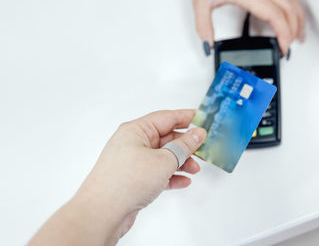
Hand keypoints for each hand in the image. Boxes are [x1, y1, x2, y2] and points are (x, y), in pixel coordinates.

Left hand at [28, 109, 206, 245]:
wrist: (102, 213)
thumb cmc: (124, 182)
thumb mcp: (163, 161)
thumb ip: (183, 147)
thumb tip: (196, 135)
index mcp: (136, 130)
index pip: (166, 117)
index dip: (186, 117)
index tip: (202, 119)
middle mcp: (133, 143)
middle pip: (166, 138)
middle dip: (186, 145)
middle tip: (203, 148)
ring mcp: (133, 161)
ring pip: (163, 156)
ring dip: (181, 162)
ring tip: (195, 169)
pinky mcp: (134, 178)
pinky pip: (157, 172)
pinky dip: (171, 176)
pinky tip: (183, 181)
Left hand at [191, 0, 304, 53]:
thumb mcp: (200, 1)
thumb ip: (203, 26)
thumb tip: (208, 44)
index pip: (273, 14)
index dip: (283, 32)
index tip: (284, 46)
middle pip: (287, 8)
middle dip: (293, 30)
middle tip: (289, 47)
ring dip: (298, 18)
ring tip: (298, 36)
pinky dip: (294, 8)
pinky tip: (292, 16)